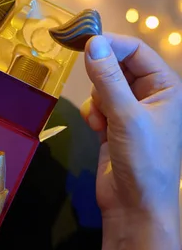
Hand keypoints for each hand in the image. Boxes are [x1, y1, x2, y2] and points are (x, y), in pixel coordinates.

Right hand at [81, 34, 181, 249]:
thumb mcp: (125, 115)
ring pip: (104, 85)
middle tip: (87, 78)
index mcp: (166, 87)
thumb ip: (107, 78)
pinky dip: (93, 112)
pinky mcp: (115, 124)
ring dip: (97, 98)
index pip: (137, 51)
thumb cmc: (142, 160)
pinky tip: (96, 128)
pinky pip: (98, 103)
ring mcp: (132, 110)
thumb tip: (93, 42)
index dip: (111, 44)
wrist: (135, 207)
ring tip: (101, 119)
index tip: (83, 43)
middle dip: (102, 76)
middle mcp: (151, 95)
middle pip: (119, 66)